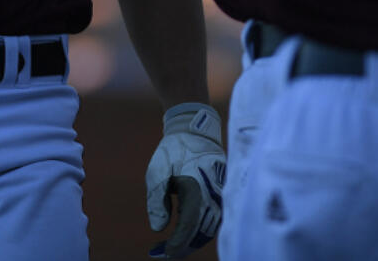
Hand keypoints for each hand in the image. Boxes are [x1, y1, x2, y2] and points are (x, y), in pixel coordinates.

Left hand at [145, 103, 225, 258]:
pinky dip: (201, 230)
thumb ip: (156, 201)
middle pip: (200, 234)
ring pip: (209, 229)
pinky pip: (214, 220)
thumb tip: (158, 229)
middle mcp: (212, 196)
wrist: (195, 129)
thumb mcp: (157, 171)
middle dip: (182, 247)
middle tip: (161, 252)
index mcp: (197, 190)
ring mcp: (220, 195)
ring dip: (192, 241)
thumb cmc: (174, 149)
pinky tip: (186, 232)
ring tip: (171, 245)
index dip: (176, 245)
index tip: (162, 253)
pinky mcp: (221, 194)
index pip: (189, 228)